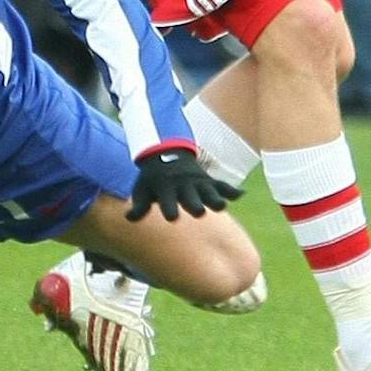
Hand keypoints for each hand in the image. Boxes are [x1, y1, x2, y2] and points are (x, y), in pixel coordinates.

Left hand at [127, 148, 242, 220]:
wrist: (166, 151)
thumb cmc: (153, 178)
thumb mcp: (142, 189)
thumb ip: (139, 206)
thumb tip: (128, 218)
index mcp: (166, 188)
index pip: (168, 202)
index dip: (169, 209)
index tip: (172, 218)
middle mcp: (183, 186)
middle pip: (191, 197)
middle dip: (195, 204)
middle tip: (200, 212)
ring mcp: (197, 182)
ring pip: (208, 191)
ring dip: (215, 198)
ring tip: (222, 206)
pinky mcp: (208, 180)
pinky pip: (222, 185)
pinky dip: (232, 190)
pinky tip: (242, 195)